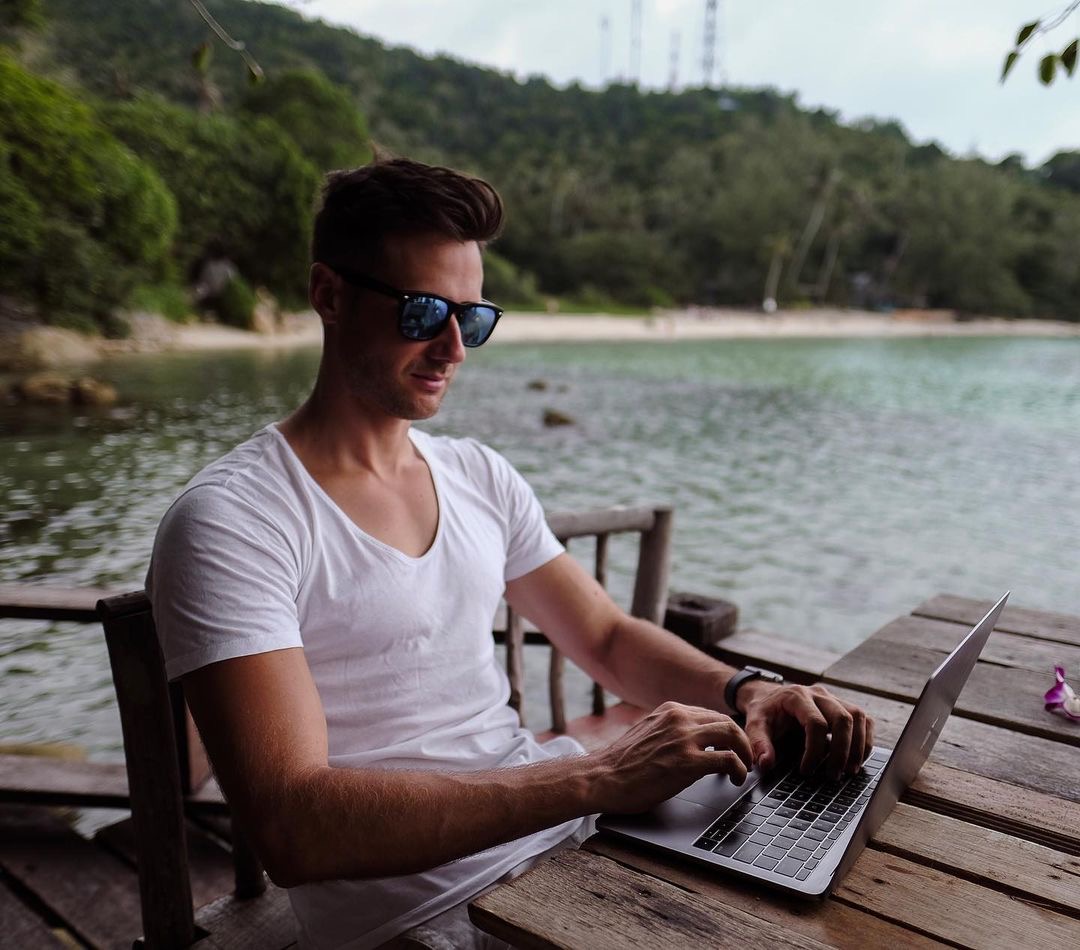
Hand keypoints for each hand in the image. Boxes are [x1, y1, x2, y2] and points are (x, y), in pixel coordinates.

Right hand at [591, 701, 753, 813]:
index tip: (730, 745)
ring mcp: (684, 738)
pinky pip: (727, 760)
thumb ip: (667, 731)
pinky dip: (738, 769)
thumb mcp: (646, 733)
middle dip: (740, 740)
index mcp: (668, 710)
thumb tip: (685, 743)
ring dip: (744, 752)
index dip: (725, 731)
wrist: (602, 777)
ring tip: (744, 767)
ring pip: (732, 734)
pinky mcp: (689, 762)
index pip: (709, 714)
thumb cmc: (620, 764)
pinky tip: (735, 779)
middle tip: (744, 757)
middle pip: (725, 721)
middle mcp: (678, 718)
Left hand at [737, 681, 873, 777]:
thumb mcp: (754, 724)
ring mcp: (833, 698)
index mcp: (797, 696)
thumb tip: (766, 764)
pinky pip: (864, 719)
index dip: (814, 751)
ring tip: (850, 771)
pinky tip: (859, 757)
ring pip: (858, 716)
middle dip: (842, 751)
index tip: (806, 770)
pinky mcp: (843, 705)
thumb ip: (758, 743)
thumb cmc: (764, 712)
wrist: (769, 696)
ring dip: (859, 746)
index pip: (815, 723)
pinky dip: (866, 738)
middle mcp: (819, 694)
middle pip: (843, 718)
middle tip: (834, 775)